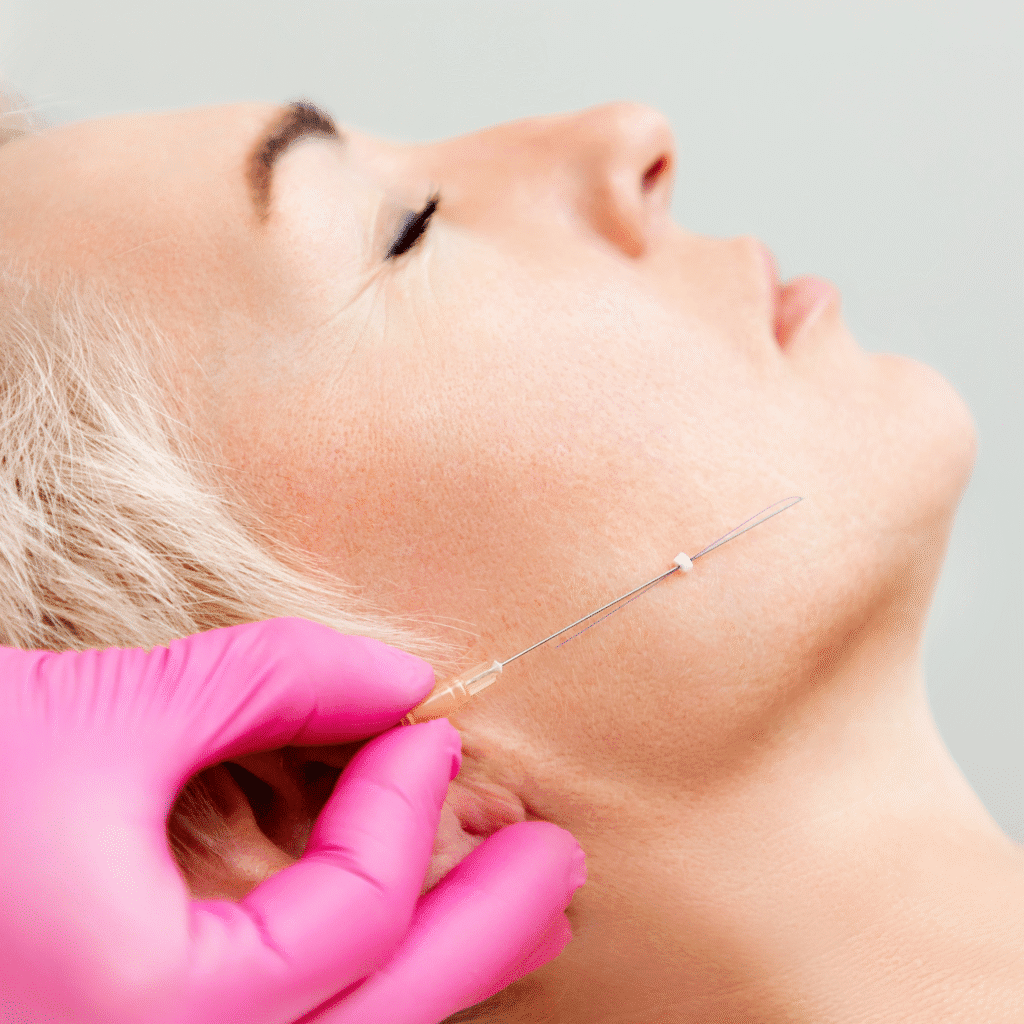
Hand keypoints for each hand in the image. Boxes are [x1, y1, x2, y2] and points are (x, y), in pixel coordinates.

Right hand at [0, 618, 584, 1023]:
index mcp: (138, 1021)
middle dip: (482, 938)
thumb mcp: (105, 714)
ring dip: (436, 981)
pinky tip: (398, 950)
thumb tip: (397, 677)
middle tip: (558, 867)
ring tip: (518, 918)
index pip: (349, 917)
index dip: (405, 806)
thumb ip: (271, 684)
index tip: (433, 726)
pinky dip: (359, 999)